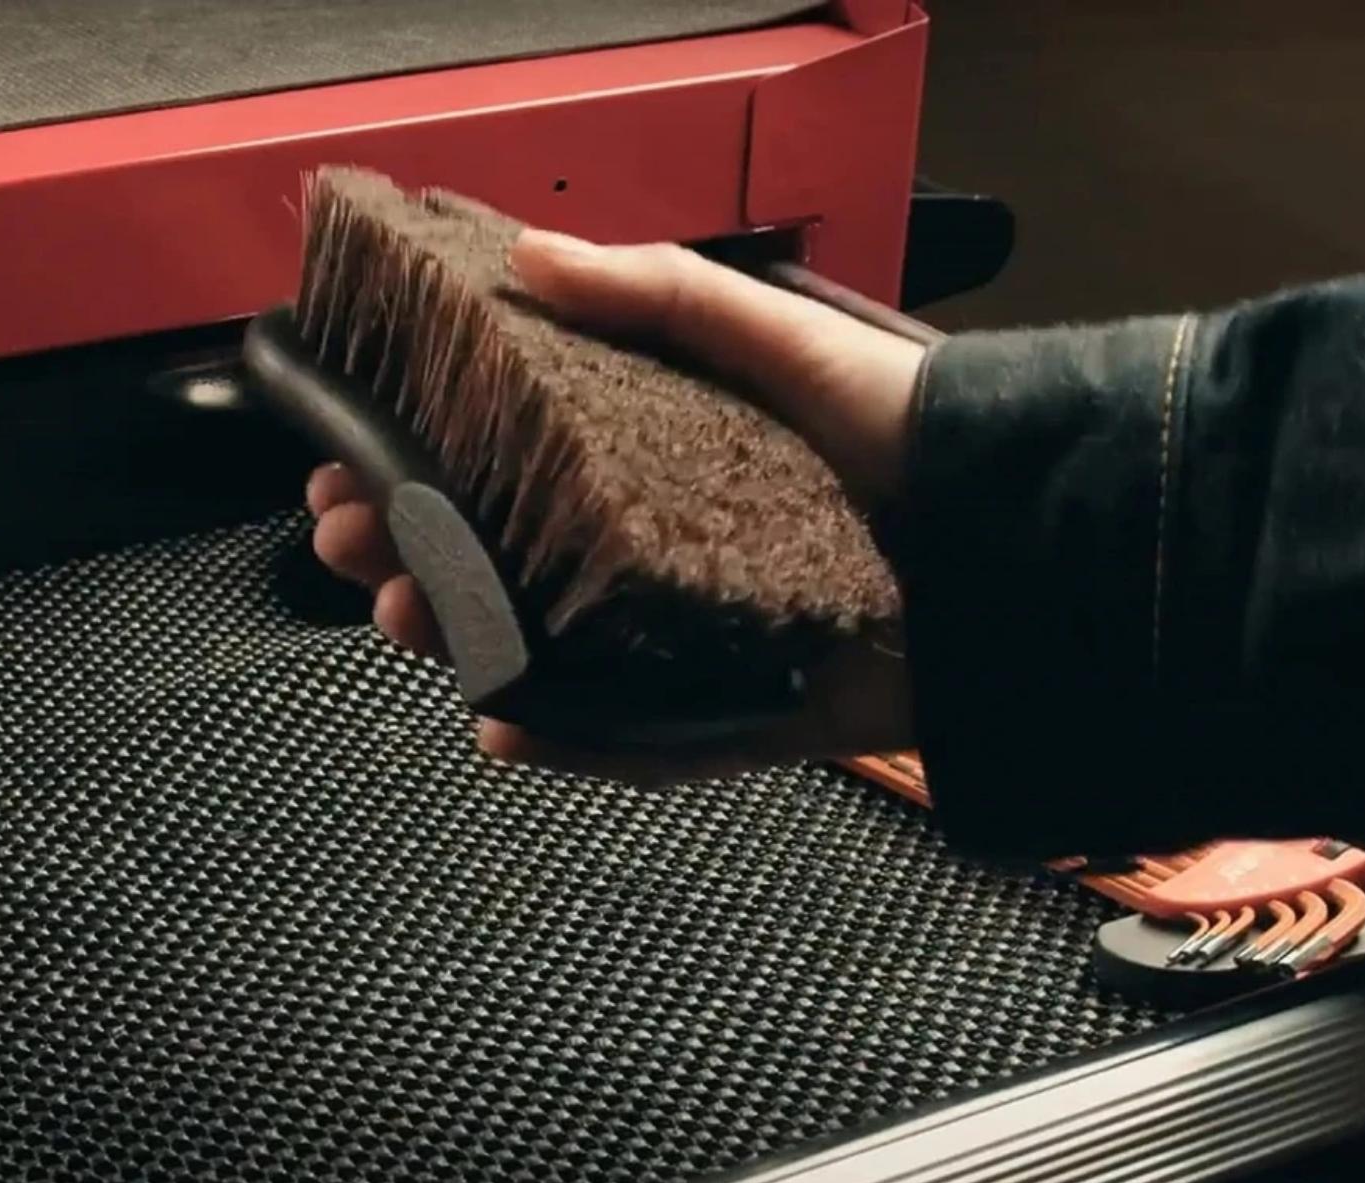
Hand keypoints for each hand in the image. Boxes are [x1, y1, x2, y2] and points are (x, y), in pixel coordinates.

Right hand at [307, 230, 925, 781]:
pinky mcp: (734, 713)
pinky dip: (564, 742)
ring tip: (403, 610)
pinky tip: (496, 723)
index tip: (349, 451)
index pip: (512, 464)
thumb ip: (663, 296)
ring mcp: (691, 639)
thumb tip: (528, 257)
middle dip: (416, 548)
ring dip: (464, 636)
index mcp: (661, 459)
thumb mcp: (778, 337)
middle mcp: (663, 550)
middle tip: (350, 537)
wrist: (1015, 545)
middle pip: (512, 560)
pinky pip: (634, 743)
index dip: (424, 458)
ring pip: (551, 651)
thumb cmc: (908, 432)